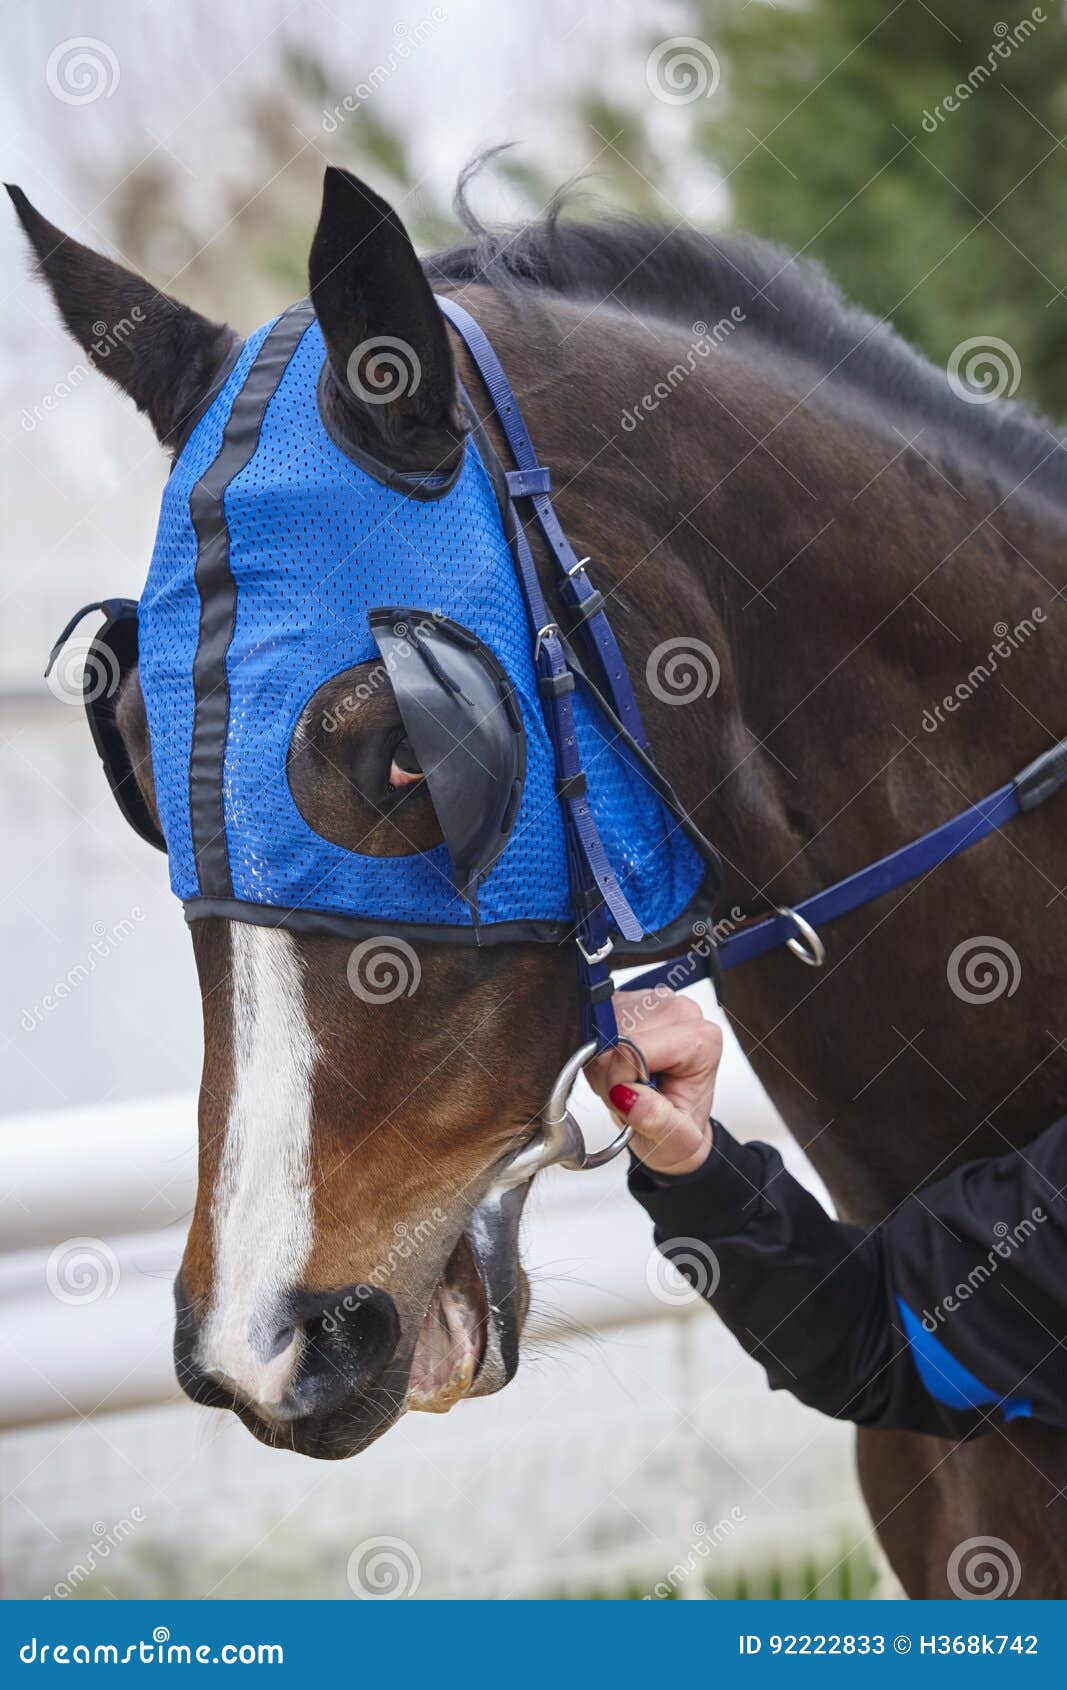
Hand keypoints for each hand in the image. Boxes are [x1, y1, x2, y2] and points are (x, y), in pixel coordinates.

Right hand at [586, 989, 722, 1175]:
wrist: (675, 1126)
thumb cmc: (679, 1128)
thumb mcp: (677, 1141)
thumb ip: (658, 1120)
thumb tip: (630, 1097)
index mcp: (701, 1039)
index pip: (635, 1047)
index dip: (621, 1079)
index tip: (630, 1100)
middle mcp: (680, 1012)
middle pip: (616, 1036)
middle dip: (610, 1074)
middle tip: (629, 1095)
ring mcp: (653, 1002)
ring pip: (601, 1028)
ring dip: (602, 1065)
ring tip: (627, 1084)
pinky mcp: (630, 1001)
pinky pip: (595, 1024)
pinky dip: (597, 1052)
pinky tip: (618, 1067)